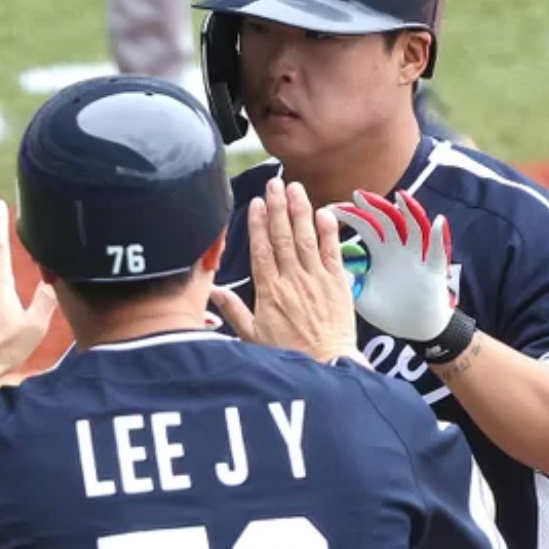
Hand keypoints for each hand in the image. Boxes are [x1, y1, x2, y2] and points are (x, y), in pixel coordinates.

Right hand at [211, 178, 359, 362]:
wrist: (326, 364)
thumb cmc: (289, 353)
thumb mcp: (253, 336)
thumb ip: (234, 310)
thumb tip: (211, 291)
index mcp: (269, 291)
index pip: (261, 250)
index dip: (257, 224)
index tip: (255, 203)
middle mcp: (291, 280)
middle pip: (282, 237)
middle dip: (277, 208)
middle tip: (274, 184)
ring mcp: (316, 279)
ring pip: (305, 238)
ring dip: (300, 210)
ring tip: (294, 188)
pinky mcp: (337, 282)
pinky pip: (332, 251)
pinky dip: (328, 231)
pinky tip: (323, 211)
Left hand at [330, 189, 456, 342]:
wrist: (415, 329)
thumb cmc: (388, 310)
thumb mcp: (360, 293)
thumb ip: (345, 279)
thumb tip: (320, 266)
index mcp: (380, 251)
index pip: (364, 225)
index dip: (349, 215)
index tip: (329, 209)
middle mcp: (399, 248)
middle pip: (387, 219)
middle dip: (374, 206)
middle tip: (358, 195)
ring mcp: (418, 257)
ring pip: (414, 227)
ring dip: (409, 211)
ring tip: (400, 198)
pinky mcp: (434, 270)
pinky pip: (438, 251)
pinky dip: (439, 236)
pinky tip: (436, 222)